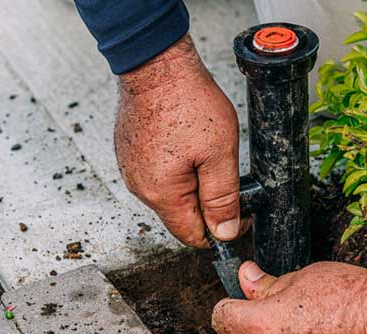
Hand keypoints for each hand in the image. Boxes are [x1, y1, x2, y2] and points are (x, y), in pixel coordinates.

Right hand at [116, 34, 241, 247]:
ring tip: (202, 149)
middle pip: (180, 215)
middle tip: (221, 168)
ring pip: (169, 194)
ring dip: (191, 182)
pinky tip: (185, 142)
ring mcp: (131, 169)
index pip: (192, 235)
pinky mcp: (129, 153)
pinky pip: (156, 173)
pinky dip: (174, 166)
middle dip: (206, 202)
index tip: (237, 210)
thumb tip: (225, 232)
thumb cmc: (185, 101)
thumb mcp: (219, 154)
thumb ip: (222, 198)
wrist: (156, 65)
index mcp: (162, 194)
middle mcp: (140, 187)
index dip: (220, 229)